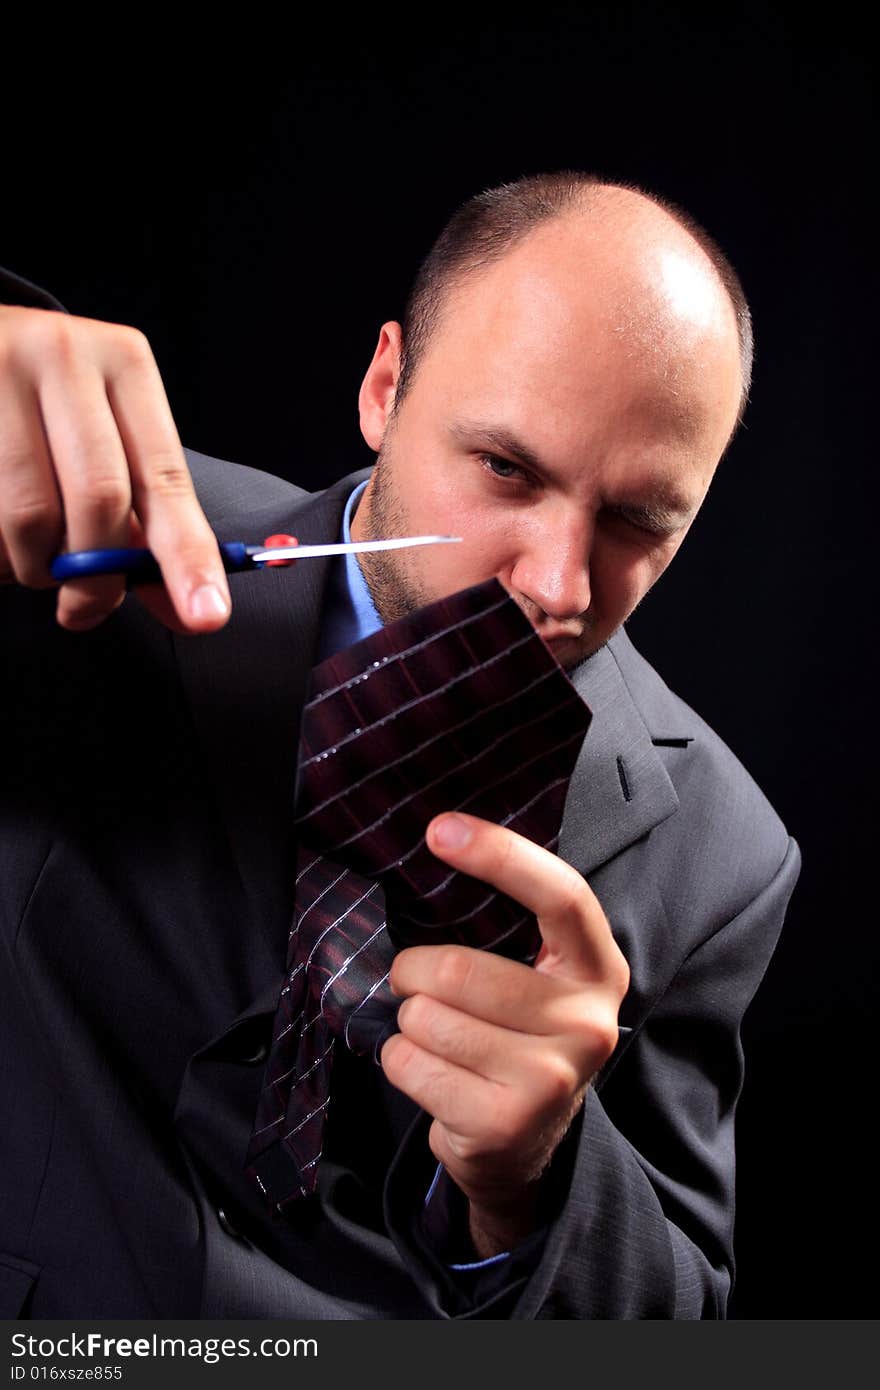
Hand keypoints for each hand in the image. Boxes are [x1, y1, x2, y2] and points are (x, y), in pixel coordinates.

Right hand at [0, 303, 230, 632]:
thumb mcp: (109, 440)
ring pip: (30, 516)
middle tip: (86, 608)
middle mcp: (64, 357)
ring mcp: (1, 372)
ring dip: (35, 565)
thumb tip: (188, 608)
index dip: (187, 555)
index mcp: (125, 364)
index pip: (164, 479)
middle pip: (99, 498)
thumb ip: (146, 524)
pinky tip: (1, 535)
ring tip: (32, 557)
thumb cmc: (51, 406)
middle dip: (99, 576)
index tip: (206, 615)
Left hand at [380, 811, 629, 1257]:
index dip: (501, 855)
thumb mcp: (542, 977)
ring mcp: (550, 1079)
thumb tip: (444, 840)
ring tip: (438, 1038)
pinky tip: (436, 1075)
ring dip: (410, 1022)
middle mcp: (588, 1023)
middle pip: (460, 968)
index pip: (560, 896)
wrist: (528, 1143)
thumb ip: (515, 924)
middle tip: (418, 984)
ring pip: (427, 1018)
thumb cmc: (520, 1036)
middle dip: (415, 972)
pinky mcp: (504, 1123)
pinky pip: (409, 1064)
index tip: (440, 831)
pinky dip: (402, 1061)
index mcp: (600, 969)